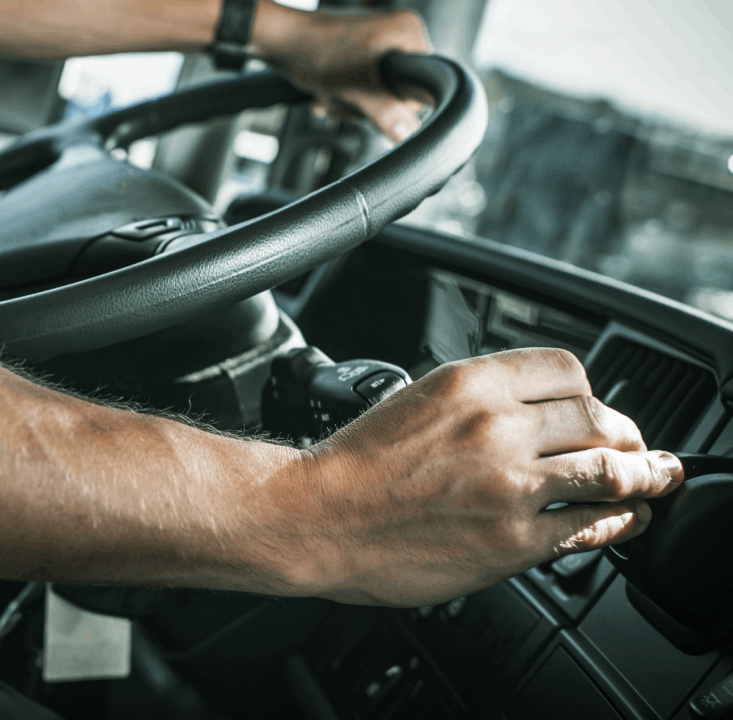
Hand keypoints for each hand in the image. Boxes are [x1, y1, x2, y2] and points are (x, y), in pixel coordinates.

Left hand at [256, 7, 431, 141]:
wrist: (285, 44)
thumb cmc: (316, 54)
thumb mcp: (355, 90)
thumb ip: (386, 113)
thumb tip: (410, 134)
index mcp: (408, 33)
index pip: (423, 86)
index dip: (397, 104)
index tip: (372, 103)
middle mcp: (401, 34)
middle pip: (399, 94)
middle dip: (368, 105)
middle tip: (346, 97)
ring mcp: (383, 43)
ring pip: (379, 95)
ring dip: (352, 103)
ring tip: (334, 93)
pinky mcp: (366, 53)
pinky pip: (366, 87)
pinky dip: (346, 95)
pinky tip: (330, 92)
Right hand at [287, 348, 682, 605]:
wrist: (313, 517)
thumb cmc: (352, 465)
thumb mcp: (414, 399)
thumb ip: (477, 399)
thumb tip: (534, 411)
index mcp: (470, 382)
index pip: (569, 369)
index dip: (591, 393)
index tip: (596, 410)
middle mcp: (496, 426)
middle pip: (599, 418)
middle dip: (623, 435)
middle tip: (632, 448)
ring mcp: (509, 485)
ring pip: (611, 471)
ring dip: (640, 477)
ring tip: (649, 480)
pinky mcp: (512, 540)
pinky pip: (590, 527)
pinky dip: (618, 523)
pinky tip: (624, 520)